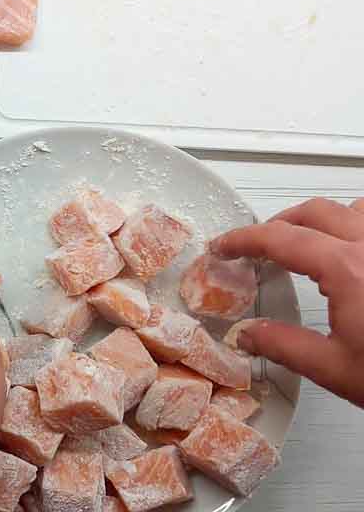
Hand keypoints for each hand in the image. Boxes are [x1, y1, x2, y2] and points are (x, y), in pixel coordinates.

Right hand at [210, 198, 363, 407]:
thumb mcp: (335, 369)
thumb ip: (283, 346)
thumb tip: (250, 335)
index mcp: (347, 269)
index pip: (279, 238)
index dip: (244, 239)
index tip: (226, 245)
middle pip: (314, 212)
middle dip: (280, 222)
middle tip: (260, 242)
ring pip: (357, 207)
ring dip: (326, 218)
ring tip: (311, 239)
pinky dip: (361, 225)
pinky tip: (358, 248)